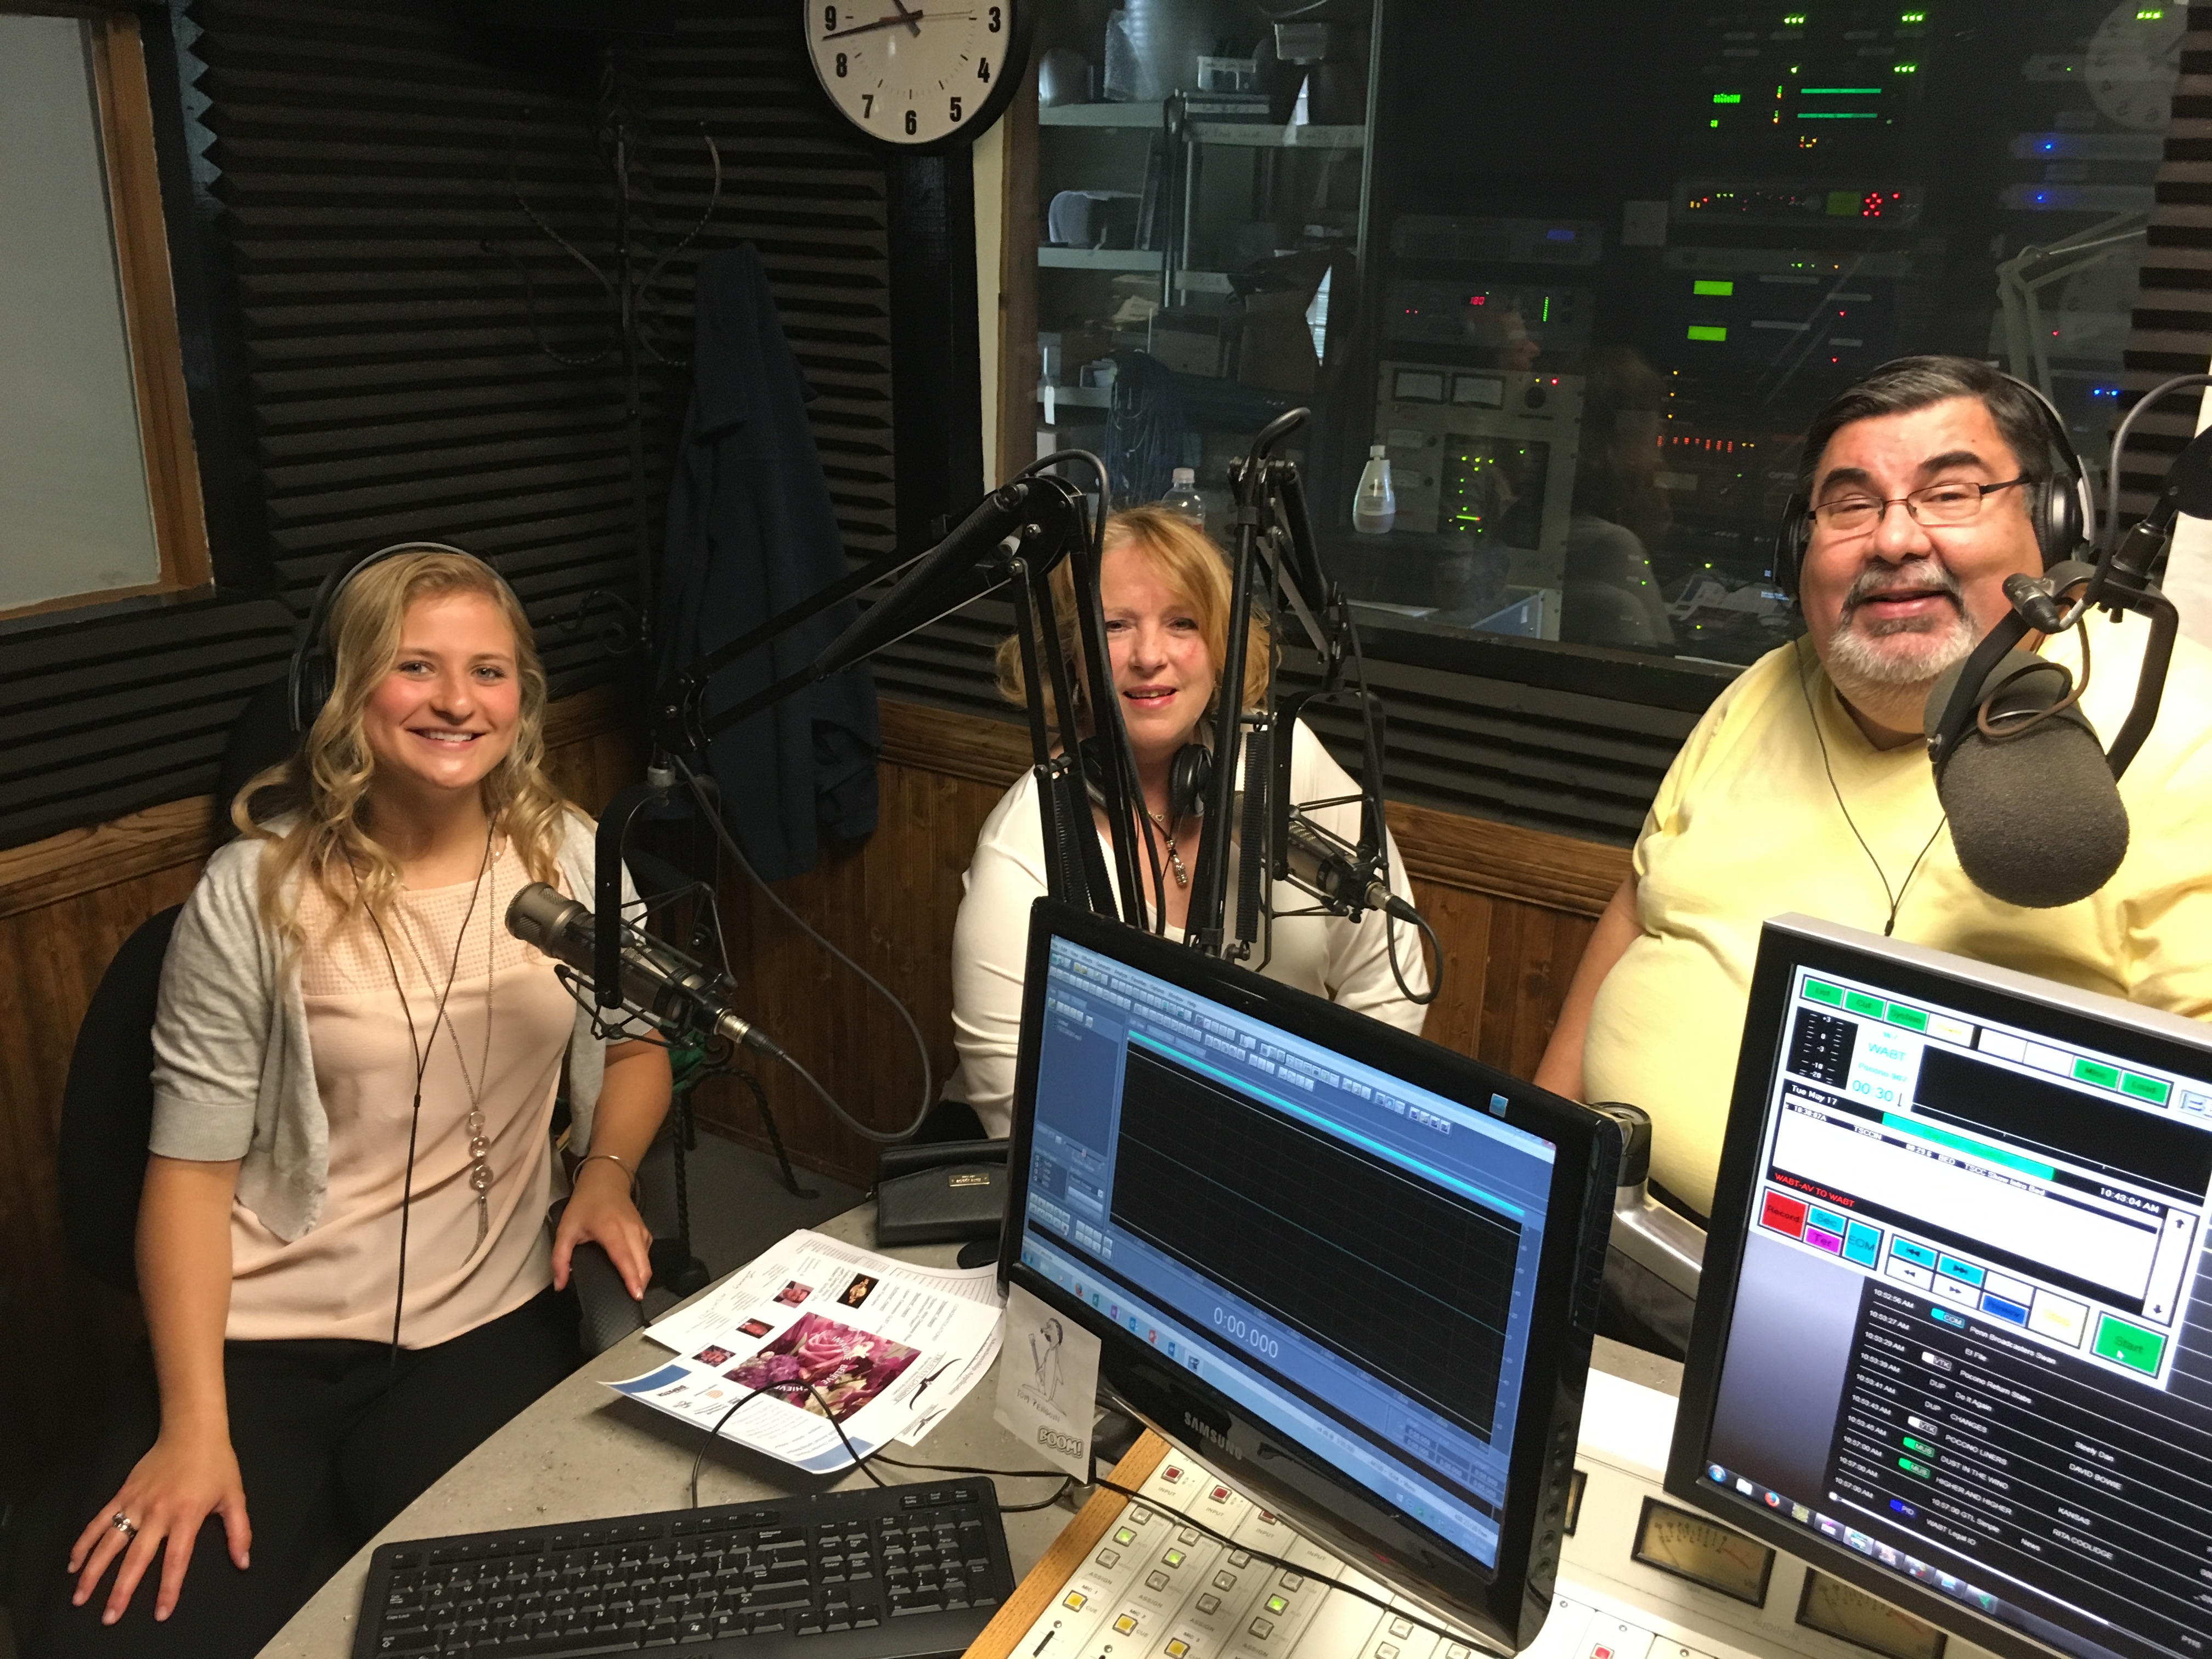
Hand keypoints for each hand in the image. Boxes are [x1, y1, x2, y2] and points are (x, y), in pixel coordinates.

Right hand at [68, 1429, 249, 1624]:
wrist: (192, 1431)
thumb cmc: (216, 1464)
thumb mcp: (234, 1496)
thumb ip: (239, 1531)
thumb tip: (243, 1561)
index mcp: (186, 1516)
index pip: (176, 1560)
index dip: (168, 1588)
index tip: (161, 1613)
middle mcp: (157, 1513)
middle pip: (136, 1559)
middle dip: (121, 1590)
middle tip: (109, 1617)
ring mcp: (135, 1504)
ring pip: (109, 1543)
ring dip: (93, 1572)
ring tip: (80, 1598)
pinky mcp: (122, 1495)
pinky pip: (99, 1522)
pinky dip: (84, 1542)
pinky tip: (73, 1563)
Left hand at [553, 1156, 653, 1299]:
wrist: (605, 1181)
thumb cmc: (585, 1204)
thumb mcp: (565, 1230)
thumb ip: (560, 1259)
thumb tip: (559, 1285)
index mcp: (611, 1230)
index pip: (625, 1258)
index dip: (631, 1278)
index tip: (636, 1296)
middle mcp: (631, 1231)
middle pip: (643, 1264)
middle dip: (640, 1285)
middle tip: (632, 1301)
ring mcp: (641, 1230)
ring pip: (648, 1260)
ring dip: (642, 1277)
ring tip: (632, 1291)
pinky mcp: (645, 1231)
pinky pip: (647, 1253)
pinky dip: (643, 1266)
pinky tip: (634, 1273)